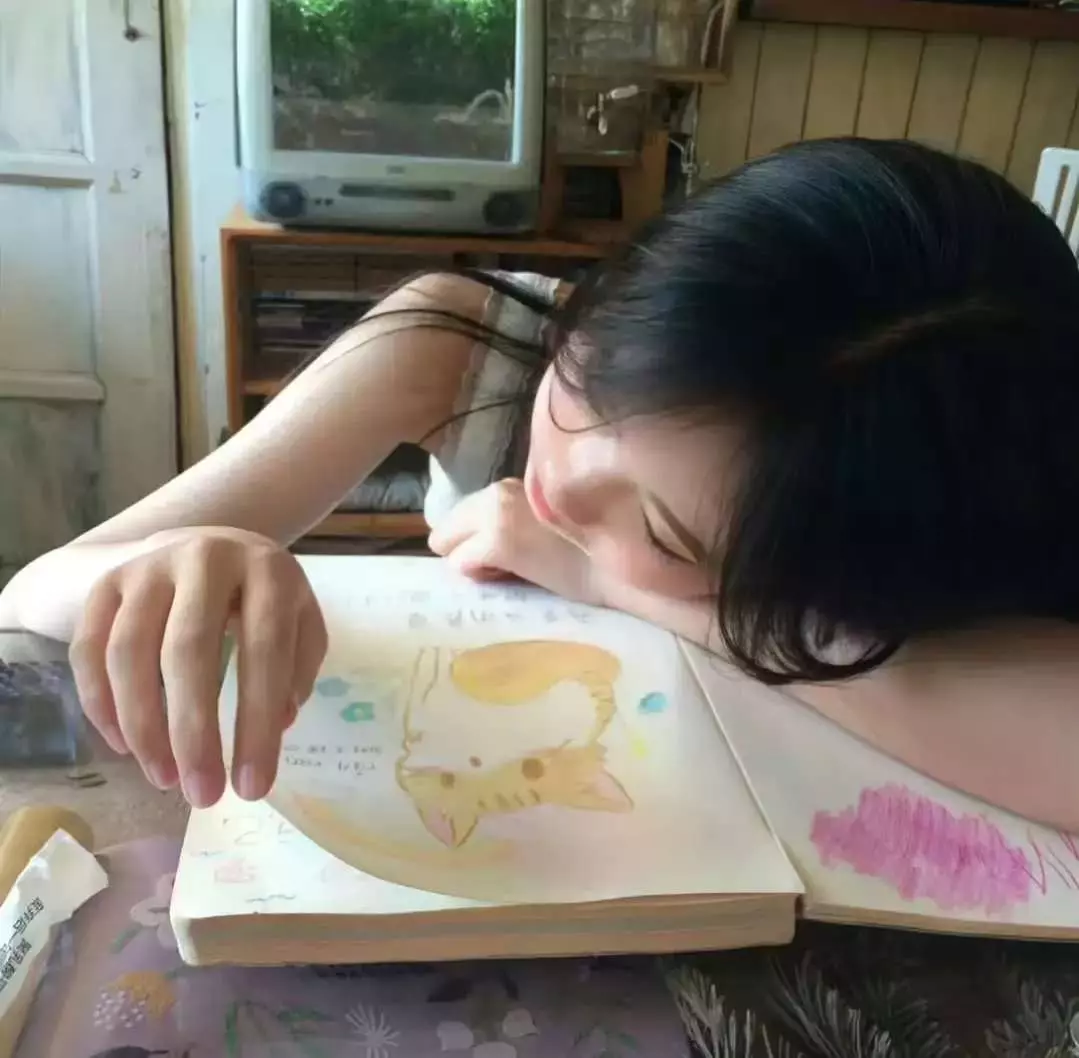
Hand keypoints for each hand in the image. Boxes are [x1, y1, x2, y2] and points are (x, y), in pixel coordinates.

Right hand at [69, 527, 326, 807]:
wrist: (209, 543)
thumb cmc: (262, 597)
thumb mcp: (301, 621)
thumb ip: (297, 669)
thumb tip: (277, 726)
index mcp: (267, 569)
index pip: (265, 650)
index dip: (257, 722)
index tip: (253, 786)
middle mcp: (204, 558)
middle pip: (188, 651)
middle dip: (193, 733)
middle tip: (202, 795)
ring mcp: (148, 566)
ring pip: (128, 652)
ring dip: (143, 726)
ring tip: (165, 779)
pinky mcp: (105, 582)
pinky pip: (89, 649)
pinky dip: (101, 704)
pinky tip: (126, 747)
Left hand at [427, 479, 599, 603]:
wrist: (621, 568)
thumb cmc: (595, 552)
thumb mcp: (548, 521)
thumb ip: (514, 518)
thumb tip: (478, 540)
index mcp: (514, 482)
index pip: (466, 511)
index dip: (480, 537)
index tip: (511, 552)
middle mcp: (500, 489)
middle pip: (447, 525)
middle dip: (468, 547)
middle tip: (509, 564)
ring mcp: (496, 512)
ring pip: (447, 543)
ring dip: (473, 561)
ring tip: (515, 570)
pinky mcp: (496, 540)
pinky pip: (460, 563)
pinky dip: (480, 576)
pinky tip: (515, 576)